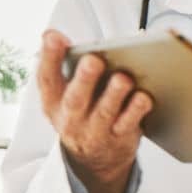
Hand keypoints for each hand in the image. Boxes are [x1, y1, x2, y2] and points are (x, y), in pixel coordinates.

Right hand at [35, 29, 152, 192]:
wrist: (94, 158)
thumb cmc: (83, 110)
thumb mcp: (63, 93)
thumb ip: (62, 64)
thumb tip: (51, 34)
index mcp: (54, 100)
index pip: (46, 78)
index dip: (49, 57)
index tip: (54, 36)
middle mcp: (71, 117)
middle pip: (75, 98)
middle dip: (84, 79)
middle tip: (93, 60)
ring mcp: (95, 130)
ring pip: (105, 112)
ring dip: (114, 94)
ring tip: (123, 78)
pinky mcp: (118, 138)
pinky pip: (128, 125)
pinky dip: (136, 111)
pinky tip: (145, 96)